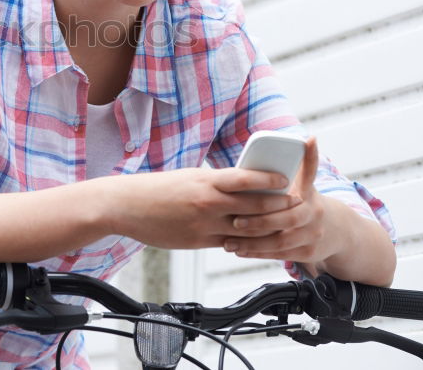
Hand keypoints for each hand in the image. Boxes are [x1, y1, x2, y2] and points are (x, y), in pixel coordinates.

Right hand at [105, 166, 301, 249]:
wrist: (124, 205)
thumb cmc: (155, 189)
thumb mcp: (188, 178)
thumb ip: (213, 183)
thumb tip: (238, 186)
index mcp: (205, 181)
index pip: (246, 179)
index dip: (269, 180)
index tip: (287, 179)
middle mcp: (207, 202)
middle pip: (253, 206)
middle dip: (278, 206)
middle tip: (297, 204)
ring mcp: (203, 224)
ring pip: (245, 229)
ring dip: (267, 228)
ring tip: (284, 226)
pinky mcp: (196, 241)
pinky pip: (228, 243)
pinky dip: (244, 242)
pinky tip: (254, 242)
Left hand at [220, 137, 342, 263]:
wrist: (337, 230)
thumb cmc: (307, 201)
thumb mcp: (304, 182)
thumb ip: (295, 168)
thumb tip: (296, 142)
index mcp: (309, 193)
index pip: (303, 179)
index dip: (288, 178)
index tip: (261, 185)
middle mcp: (314, 213)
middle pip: (285, 219)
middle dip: (258, 221)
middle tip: (235, 221)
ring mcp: (313, 234)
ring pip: (280, 242)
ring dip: (253, 243)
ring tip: (229, 242)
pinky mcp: (309, 253)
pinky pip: (280, 255)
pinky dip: (258, 253)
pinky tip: (240, 251)